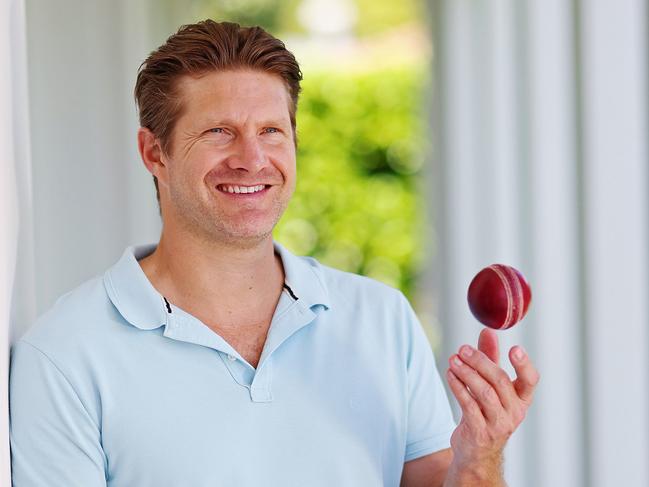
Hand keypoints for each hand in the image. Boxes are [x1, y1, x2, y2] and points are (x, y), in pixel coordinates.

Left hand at [445, 328, 539, 469]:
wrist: (477, 452)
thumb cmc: (486, 412)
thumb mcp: (491, 386)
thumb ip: (490, 358)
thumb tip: (488, 331)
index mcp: (522, 399)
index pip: (530, 381)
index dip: (524, 365)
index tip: (514, 348)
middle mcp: (514, 412)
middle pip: (500, 381)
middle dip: (480, 361)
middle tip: (463, 349)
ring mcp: (498, 424)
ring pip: (484, 393)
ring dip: (466, 373)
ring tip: (453, 359)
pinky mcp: (480, 432)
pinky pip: (468, 405)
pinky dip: (458, 387)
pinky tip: (450, 374)